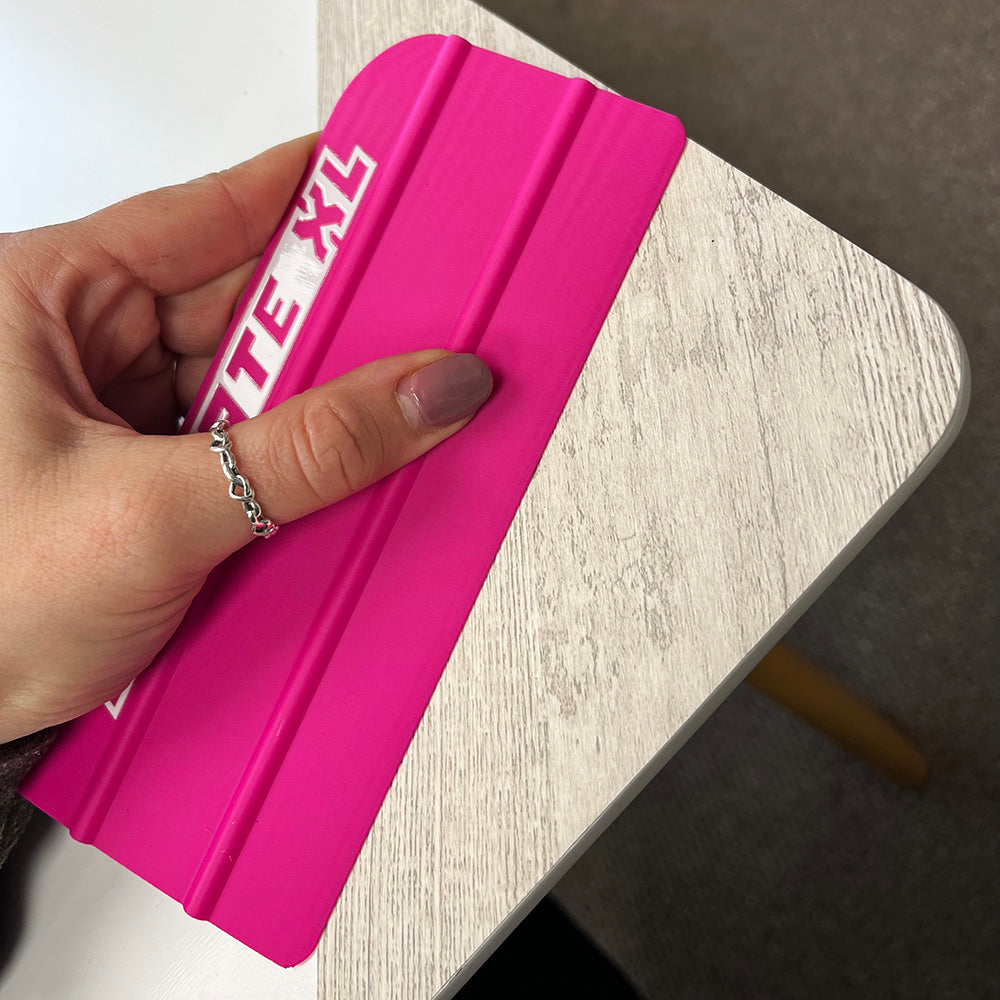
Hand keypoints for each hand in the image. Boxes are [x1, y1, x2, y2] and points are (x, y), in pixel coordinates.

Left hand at [0, 136, 491, 742]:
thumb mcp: (155, 514)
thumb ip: (307, 452)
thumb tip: (421, 395)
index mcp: (43, 299)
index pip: (202, 212)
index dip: (309, 200)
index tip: (392, 192)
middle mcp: (81, 345)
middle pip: (244, 305)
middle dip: (333, 330)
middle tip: (416, 336)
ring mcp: (119, 412)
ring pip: (255, 379)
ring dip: (319, 406)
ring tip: (385, 414)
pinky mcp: (150, 471)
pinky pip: (247, 440)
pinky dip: (297, 457)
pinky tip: (338, 467)